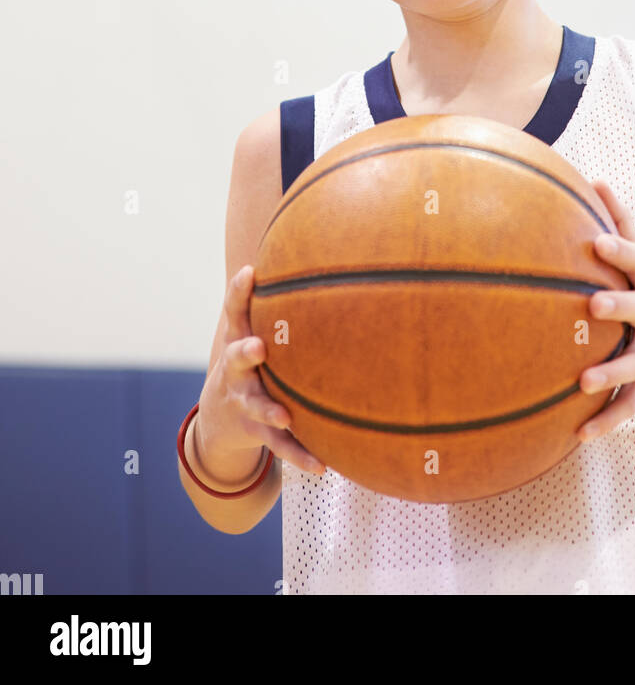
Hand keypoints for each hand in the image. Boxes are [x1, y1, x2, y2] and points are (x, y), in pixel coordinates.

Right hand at [197, 264, 325, 475]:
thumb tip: (327, 255)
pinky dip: (300, 455)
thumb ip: (282, 300)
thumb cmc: (251, 361)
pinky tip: (323, 466)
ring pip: (255, 405)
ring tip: (285, 416)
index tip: (250, 272)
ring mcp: (243, 401)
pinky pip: (280, 445)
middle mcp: (236, 370)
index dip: (240, 292)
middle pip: (235, 357)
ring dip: (269, 409)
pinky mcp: (256, 430)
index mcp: (239, 339)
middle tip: (258, 347)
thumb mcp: (255, 331)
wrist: (220, 419)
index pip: (234, 311)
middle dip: (245, 351)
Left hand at [577, 179, 634, 442]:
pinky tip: (579, 433)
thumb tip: (593, 179)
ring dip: (613, 372)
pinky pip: (631, 405)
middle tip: (592, 305)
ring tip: (583, 381)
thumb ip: (621, 223)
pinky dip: (607, 420)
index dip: (620, 250)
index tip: (594, 241)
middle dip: (621, 305)